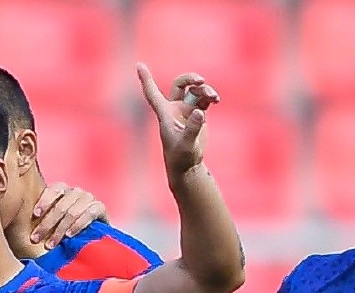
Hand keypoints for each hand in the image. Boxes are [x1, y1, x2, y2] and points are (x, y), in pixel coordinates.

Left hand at [27, 182, 105, 249]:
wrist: (92, 242)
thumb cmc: (64, 233)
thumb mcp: (49, 225)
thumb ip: (39, 220)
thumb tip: (17, 219)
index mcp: (62, 191)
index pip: (54, 190)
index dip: (44, 201)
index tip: (35, 215)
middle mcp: (76, 192)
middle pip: (61, 204)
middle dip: (47, 223)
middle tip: (36, 239)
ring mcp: (89, 199)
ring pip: (73, 210)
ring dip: (60, 229)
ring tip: (50, 244)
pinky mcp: (100, 208)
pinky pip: (90, 213)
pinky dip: (78, 224)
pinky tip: (69, 236)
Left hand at [138, 64, 217, 179]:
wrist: (188, 165)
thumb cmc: (181, 157)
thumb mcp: (186, 144)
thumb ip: (193, 128)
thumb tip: (200, 112)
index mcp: (165, 114)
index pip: (153, 93)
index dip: (146, 79)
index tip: (139, 65)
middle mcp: (175, 108)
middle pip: (179, 84)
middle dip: (189, 78)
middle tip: (200, 81)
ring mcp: (187, 110)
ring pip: (195, 91)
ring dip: (205, 90)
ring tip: (213, 97)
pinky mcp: (198, 114)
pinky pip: (204, 99)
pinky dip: (210, 96)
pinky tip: (216, 100)